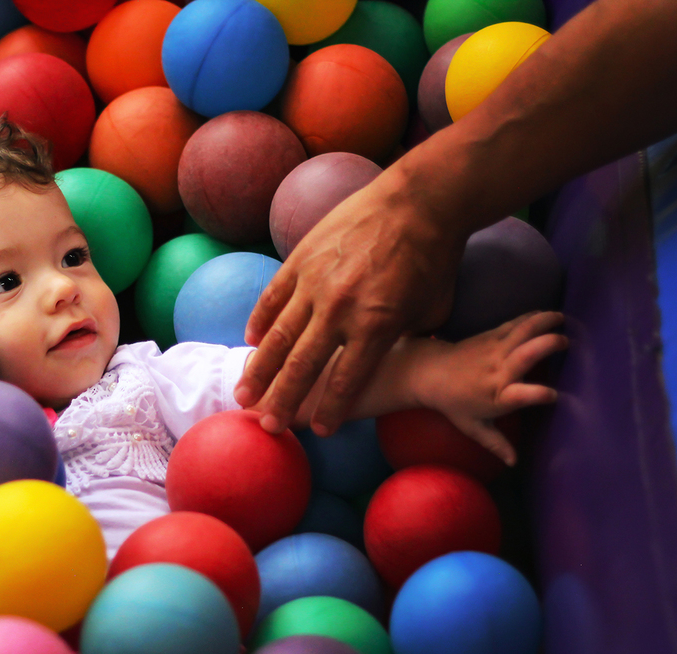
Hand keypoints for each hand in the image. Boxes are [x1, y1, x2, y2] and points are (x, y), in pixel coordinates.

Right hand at [234, 172, 465, 435]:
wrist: (420, 200)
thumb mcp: (431, 311)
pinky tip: (251, 341)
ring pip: (278, 335)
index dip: (332, 409)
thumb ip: (405, 339)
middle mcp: (340, 309)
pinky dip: (260, 320)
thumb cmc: (433, 258)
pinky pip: (274, 296)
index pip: (348, 380)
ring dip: (259, 369)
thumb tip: (388, 357)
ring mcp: (315, 282)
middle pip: (303, 366)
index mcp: (376, 326)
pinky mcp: (302, 259)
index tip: (318, 430)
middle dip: (283, 401)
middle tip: (266, 425)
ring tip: (243, 394)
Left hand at [415, 310, 567, 465]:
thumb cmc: (454, 404)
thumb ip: (496, 444)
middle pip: (524, 355)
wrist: (429, 374)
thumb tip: (514, 463)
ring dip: (543, 322)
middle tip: (565, 341)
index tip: (555, 394)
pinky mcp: (489, 336)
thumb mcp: (473, 427)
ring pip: (521, 332)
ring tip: (563, 317)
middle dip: (546, 345)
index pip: (520, 395)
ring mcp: (493, 350)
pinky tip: (547, 314)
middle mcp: (497, 371)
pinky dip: (532, 317)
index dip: (539, 394)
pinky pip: (514, 324)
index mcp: (497, 396)